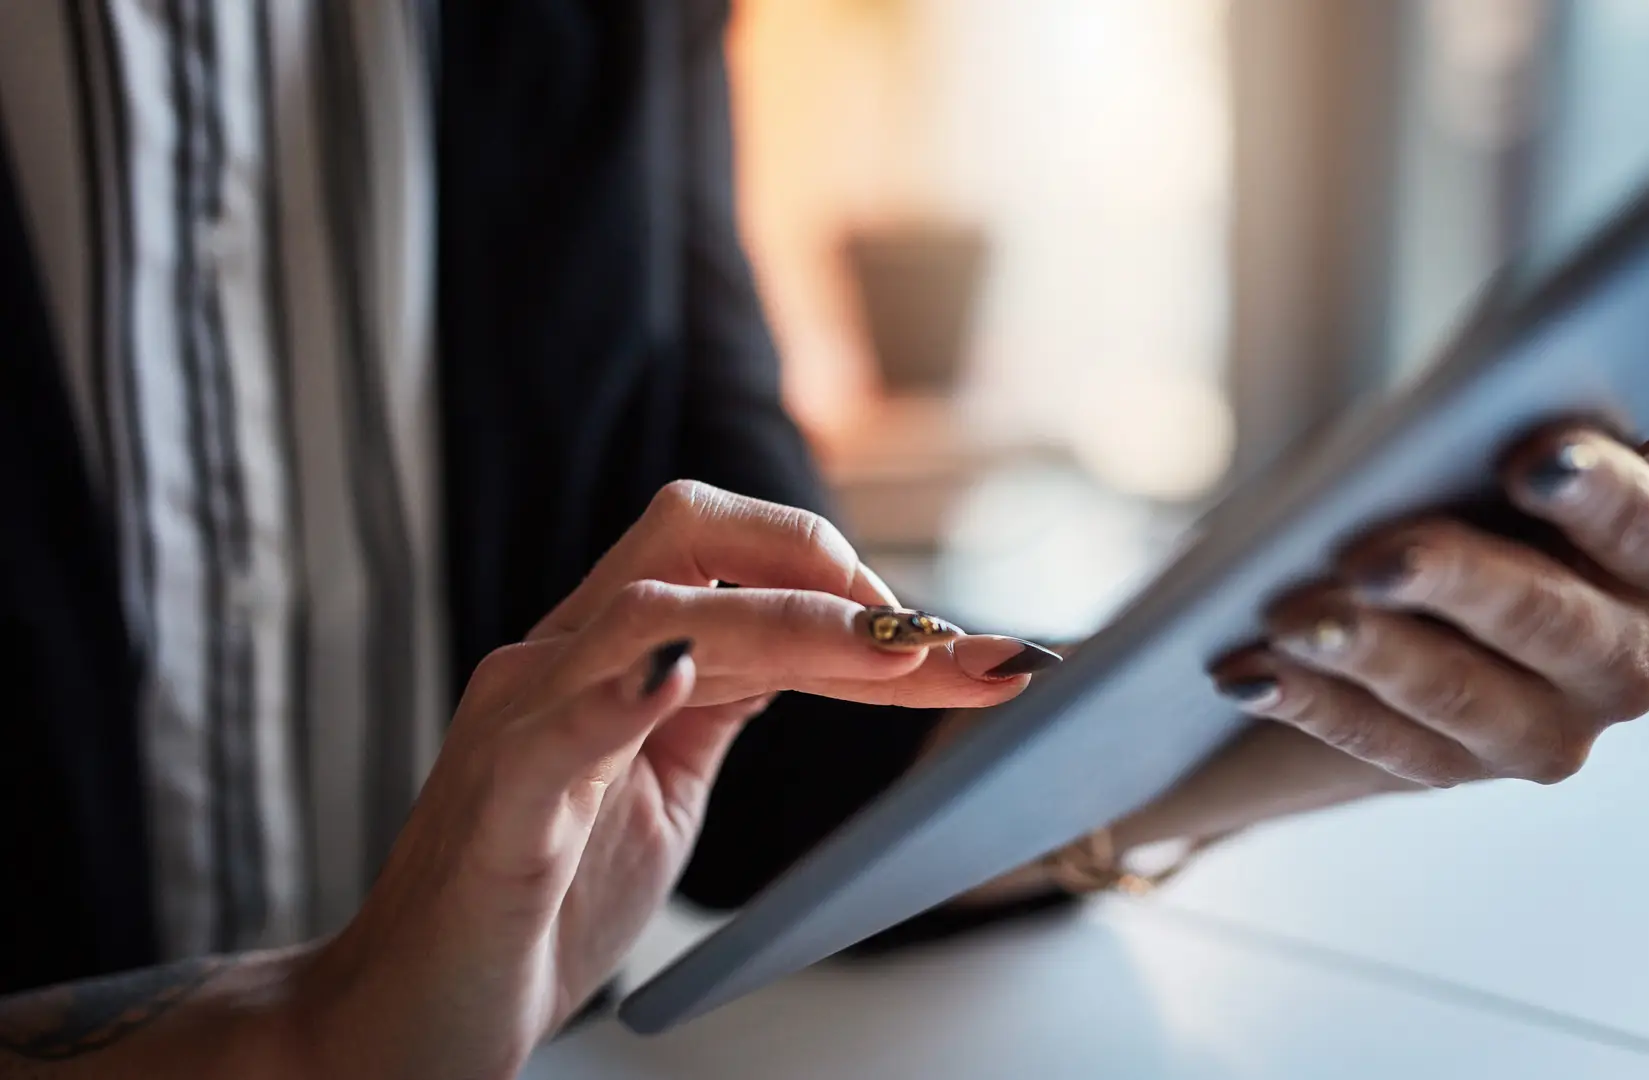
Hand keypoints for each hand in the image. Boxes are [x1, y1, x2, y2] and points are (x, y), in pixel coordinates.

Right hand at [293, 482, 1050, 1078]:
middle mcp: (562, 660)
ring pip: (652, 610)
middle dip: (827, 563)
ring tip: (892, 651)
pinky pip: (564, 722)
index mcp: (606, 655)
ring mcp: (524, 720)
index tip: (955, 642)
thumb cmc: (535, 907)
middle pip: (692, 536)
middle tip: (934, 637)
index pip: (738, 567)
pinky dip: (629, 688)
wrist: (412, 1018)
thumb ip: (720, 706)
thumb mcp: (662, 789)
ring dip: (788, 621)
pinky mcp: (503, 802)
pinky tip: (685, 674)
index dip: (850, 584)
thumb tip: (814, 646)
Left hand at [1193, 342, 1648, 803]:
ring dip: (1373, 654)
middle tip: (1375, 554)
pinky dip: (1310, 701)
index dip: (1602, 495)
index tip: (1534, 453)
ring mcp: (1543, 730)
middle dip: (1463, 583)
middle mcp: (1623, 658)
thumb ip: (1565, 380)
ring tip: (1291, 615)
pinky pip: (1379, 744)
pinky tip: (1247, 670)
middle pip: (1557, 625)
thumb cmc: (1448, 479)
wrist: (1373, 590)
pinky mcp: (1449, 769)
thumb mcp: (1489, 426)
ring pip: (1465, 698)